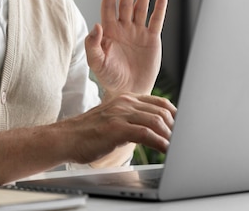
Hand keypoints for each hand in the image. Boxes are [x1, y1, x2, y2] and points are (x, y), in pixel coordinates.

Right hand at [61, 93, 175, 163]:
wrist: (65, 138)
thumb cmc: (88, 132)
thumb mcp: (114, 119)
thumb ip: (132, 119)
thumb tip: (153, 129)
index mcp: (126, 98)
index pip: (159, 102)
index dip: (175, 115)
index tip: (183, 128)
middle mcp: (125, 102)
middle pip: (161, 111)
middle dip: (176, 127)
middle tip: (183, 140)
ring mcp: (120, 113)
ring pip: (156, 121)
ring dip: (170, 136)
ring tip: (177, 147)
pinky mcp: (116, 128)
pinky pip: (146, 134)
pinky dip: (159, 143)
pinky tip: (165, 151)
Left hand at [85, 0, 167, 95]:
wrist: (129, 92)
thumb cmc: (110, 78)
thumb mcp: (97, 63)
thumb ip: (93, 45)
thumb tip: (96, 25)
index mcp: (109, 31)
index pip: (109, 6)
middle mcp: (123, 28)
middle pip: (126, 4)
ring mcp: (138, 33)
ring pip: (141, 8)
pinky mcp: (152, 39)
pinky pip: (156, 20)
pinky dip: (159, 8)